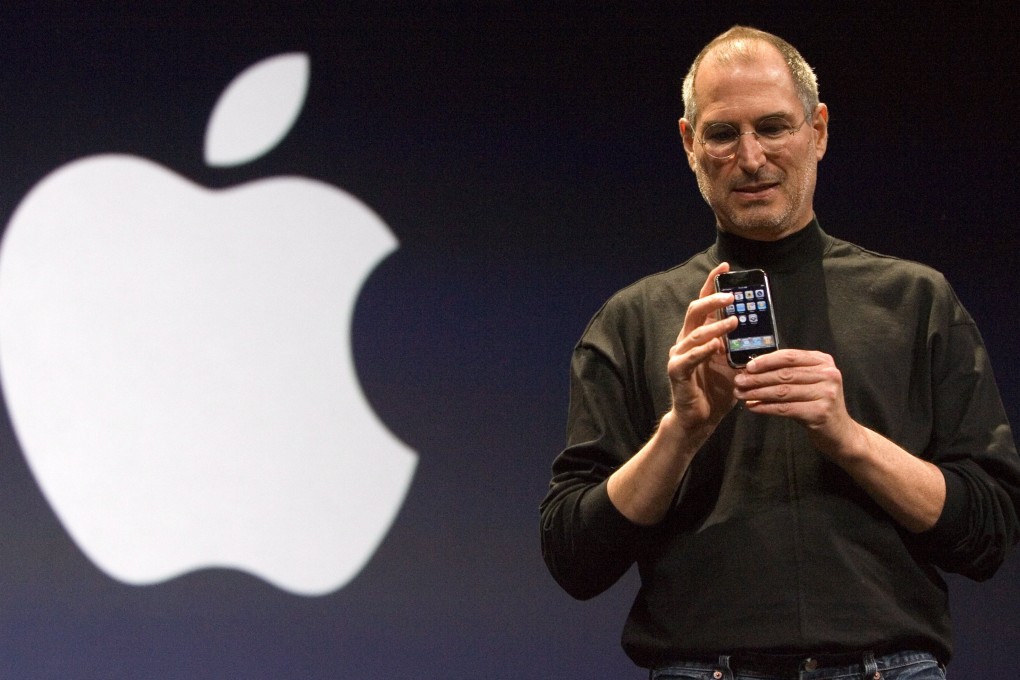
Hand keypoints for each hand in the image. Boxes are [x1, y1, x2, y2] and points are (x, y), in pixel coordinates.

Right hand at [666, 262, 739, 438]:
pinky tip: (716, 346)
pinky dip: (702, 350)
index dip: (712, 284)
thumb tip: (763, 330)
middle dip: (713, 300)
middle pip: (695, 312)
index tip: (725, 267)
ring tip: (734, 322)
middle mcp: (686, 341)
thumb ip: (741, 346)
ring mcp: (679, 356)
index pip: (704, 304)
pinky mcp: (677, 372)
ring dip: (715, 326)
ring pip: (694, 333)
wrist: (699, 419)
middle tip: (732, 296)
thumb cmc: (716, 390)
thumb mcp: (734, 364)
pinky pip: (689, 358)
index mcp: (699, 335)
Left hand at [733, 349, 858, 457]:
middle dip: (757, 378)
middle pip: (784, 374)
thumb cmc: (817, 404)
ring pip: (783, 391)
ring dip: (757, 392)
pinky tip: (753, 407)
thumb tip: (751, 370)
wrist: (840, 433)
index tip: (748, 367)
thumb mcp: (807, 383)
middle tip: (738, 382)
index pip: (790, 356)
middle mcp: (828, 374)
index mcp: (823, 361)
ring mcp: (826, 393)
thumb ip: (787, 373)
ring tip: (741, 394)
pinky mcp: (820, 412)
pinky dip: (766, 407)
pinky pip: (785, 408)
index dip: (766, 361)